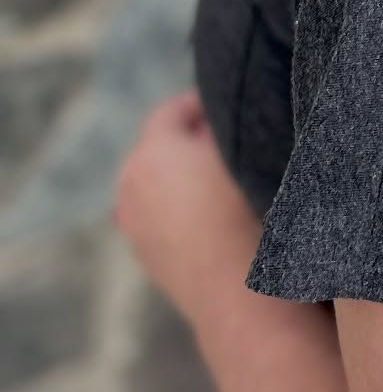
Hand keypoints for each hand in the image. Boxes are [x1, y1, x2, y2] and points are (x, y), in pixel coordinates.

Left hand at [115, 88, 262, 328]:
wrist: (234, 289)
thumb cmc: (244, 212)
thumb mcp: (239, 153)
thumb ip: (220, 127)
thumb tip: (210, 125)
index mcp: (152, 151)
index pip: (172, 111)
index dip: (200, 103)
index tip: (227, 104)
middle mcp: (130, 183)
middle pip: (157, 145)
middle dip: (187, 139)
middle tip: (225, 138)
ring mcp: (130, 221)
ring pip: (153, 181)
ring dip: (178, 173)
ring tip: (217, 178)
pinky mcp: (141, 250)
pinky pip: (155, 212)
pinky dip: (174, 205)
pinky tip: (207, 214)